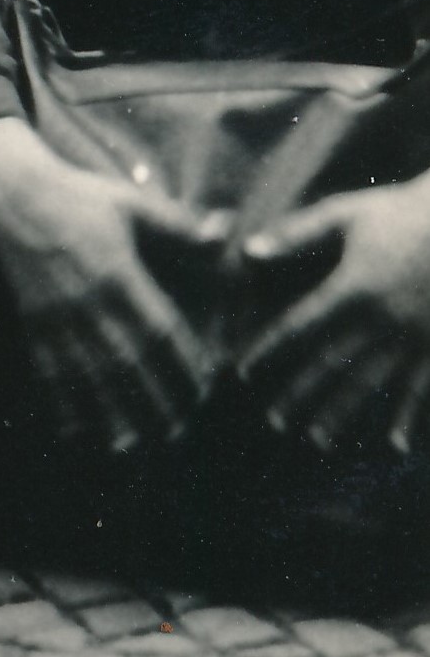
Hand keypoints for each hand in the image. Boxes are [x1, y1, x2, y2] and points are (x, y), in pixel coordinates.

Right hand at [0, 117, 224, 457]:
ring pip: (88, 377)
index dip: (181, 365)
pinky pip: (48, 371)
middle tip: (176, 435)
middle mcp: (88, 303)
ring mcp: (57, 317)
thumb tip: (226, 233)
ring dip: (110, 415)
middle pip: (126, 365)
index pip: (157, 332)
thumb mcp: (132, 203)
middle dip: (152, 402)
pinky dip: (62, 404)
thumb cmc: (80, 198)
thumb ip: (179, 225)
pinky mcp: (33, 324)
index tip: (202, 391)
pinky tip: (74, 431)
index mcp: (117, 274)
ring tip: (133, 448)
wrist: (13, 195)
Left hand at [236, 178, 429, 452]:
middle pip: (331, 364)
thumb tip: (248, 251)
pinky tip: (395, 443)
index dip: (271, 350)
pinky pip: (420, 390)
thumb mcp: (344, 214)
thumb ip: (296, 234)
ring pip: (371, 384)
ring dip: (342, 413)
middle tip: (275, 421)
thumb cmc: (398, 213)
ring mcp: (412, 337)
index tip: (245, 370)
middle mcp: (380, 320)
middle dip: (300, 394)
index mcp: (352, 288)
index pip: (300, 327)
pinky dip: (408, 418)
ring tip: (318, 439)